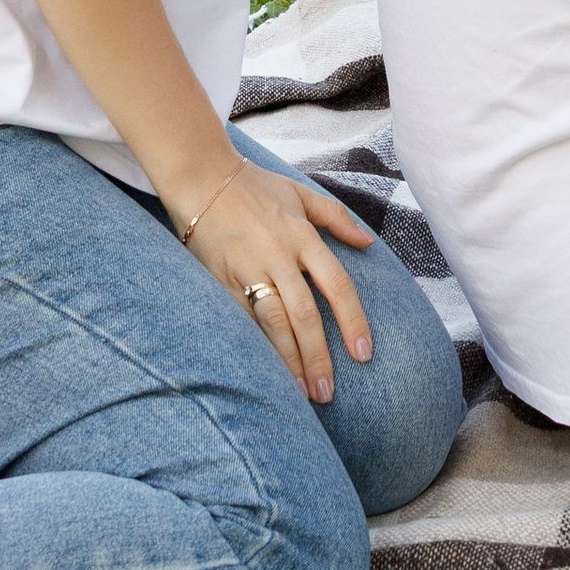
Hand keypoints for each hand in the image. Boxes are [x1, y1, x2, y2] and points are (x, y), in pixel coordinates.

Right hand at [181, 149, 376, 402]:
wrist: (201, 176)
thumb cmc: (253, 185)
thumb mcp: (300, 192)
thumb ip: (337, 217)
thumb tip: (368, 243)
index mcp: (302, 235)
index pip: (337, 285)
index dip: (353, 321)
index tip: (363, 354)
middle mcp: (279, 255)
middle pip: (305, 314)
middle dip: (319, 356)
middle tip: (327, 392)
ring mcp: (248, 269)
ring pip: (273, 322)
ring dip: (289, 360)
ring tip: (300, 392)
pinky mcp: (220, 279)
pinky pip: (241, 319)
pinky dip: (255, 345)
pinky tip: (264, 371)